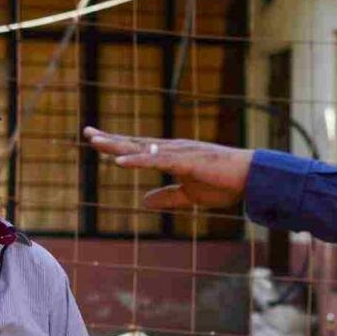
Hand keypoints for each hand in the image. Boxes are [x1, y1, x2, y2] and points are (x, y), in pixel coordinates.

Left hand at [83, 127, 253, 209]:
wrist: (249, 178)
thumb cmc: (224, 184)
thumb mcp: (189, 196)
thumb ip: (166, 197)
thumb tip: (144, 202)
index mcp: (171, 156)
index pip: (138, 149)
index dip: (116, 145)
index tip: (95, 140)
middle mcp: (171, 149)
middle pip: (134, 144)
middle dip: (110, 139)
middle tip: (87, 133)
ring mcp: (178, 153)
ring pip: (142, 148)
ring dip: (118, 146)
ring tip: (96, 143)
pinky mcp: (186, 161)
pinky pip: (156, 160)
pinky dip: (137, 160)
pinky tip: (120, 161)